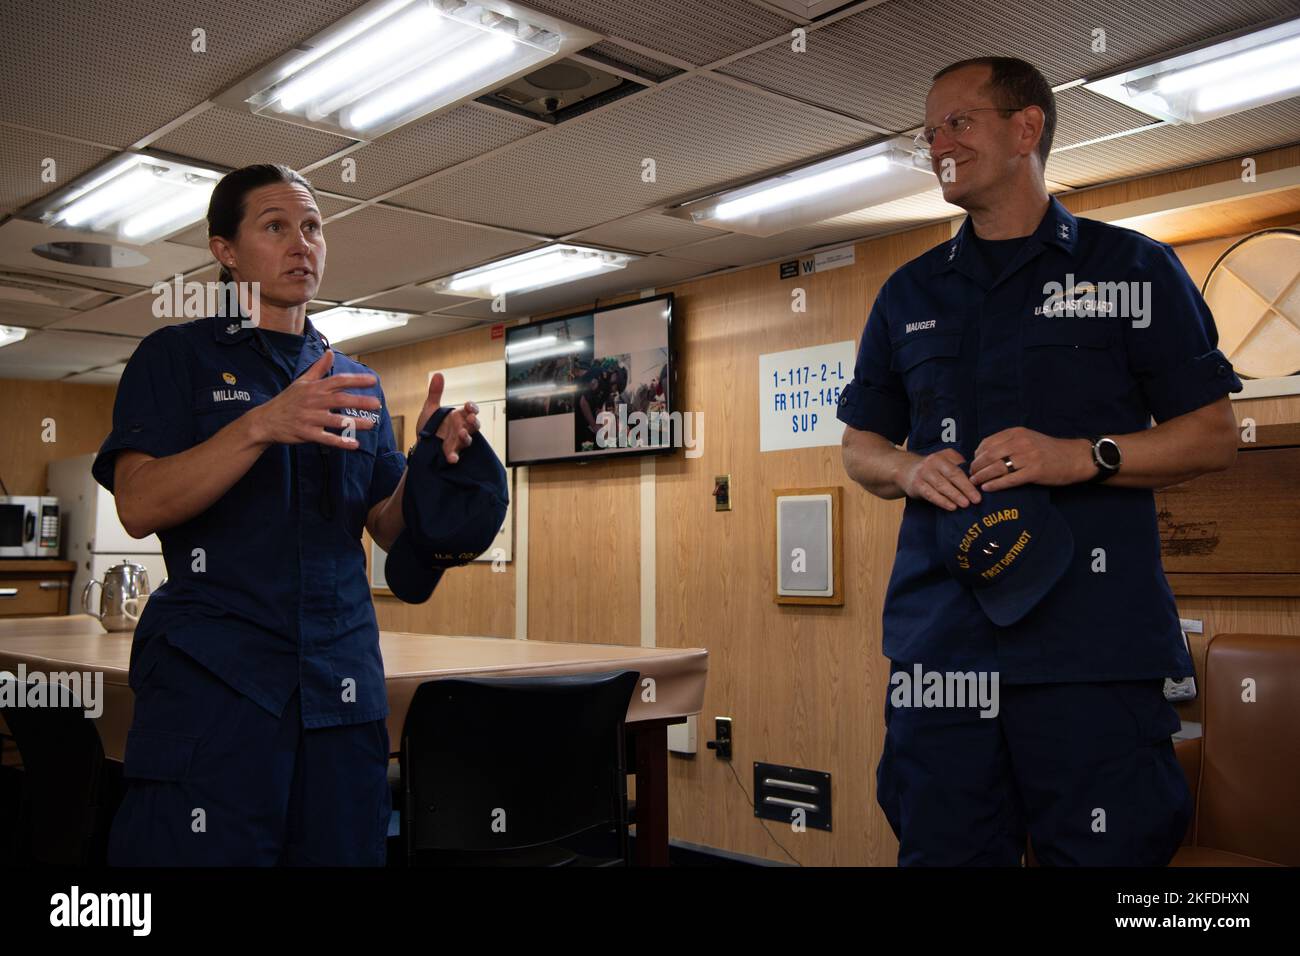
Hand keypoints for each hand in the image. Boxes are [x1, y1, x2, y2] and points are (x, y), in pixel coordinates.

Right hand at [248, 350, 378, 448]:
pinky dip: (340, 442)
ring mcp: (309, 418)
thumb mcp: (301, 381)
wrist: (265, 421)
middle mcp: (313, 402)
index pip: (338, 381)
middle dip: (359, 401)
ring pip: (335, 420)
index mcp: (314, 388)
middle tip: (377, 403)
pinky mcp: (306, 433)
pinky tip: (354, 444)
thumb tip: (329, 352)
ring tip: (371, 424)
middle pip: (340, 400)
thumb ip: (318, 368)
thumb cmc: (287, 400)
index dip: (356, 380)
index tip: (373, 380)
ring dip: (354, 423)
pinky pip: (326, 439)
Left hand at [419, 372, 479, 463]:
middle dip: (474, 422)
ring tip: (461, 433)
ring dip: (466, 437)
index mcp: (459, 416)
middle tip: (471, 419)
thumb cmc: (430, 425)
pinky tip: (452, 458)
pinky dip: (455, 457)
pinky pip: (455, 455)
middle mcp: (461, 428)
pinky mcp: (450, 452)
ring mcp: (457, 441)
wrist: (420, 442)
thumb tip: (438, 374)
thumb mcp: (431, 408)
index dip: (472, 408)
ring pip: (468, 439)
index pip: (471, 410)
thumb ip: (435, 392)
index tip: (468, 406)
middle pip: (474, 425)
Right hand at [898, 447, 981, 510]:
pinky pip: (931, 494)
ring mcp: (923, 474)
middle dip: (965, 489)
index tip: (980, 492)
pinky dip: (942, 501)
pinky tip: (951, 507)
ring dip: (954, 496)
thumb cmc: (931, 468)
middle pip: (951, 476)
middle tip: (976, 500)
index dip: (969, 481)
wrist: (905, 469)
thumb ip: (958, 466)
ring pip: (941, 486)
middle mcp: (932, 463)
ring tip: (965, 504)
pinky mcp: (916, 485)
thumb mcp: (944, 461)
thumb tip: (976, 478)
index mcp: (942, 457)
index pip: (958, 469)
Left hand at [969, 427, 1092, 490]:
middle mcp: (1021, 442)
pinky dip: (996, 484)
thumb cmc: (1050, 450)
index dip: (977, 454)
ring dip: (982, 476)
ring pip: (997, 467)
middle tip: (970, 476)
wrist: (1076, 457)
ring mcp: (1028, 457)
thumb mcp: (1028, 439)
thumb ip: (1009, 443)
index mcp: (1017, 433)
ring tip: (974, 483)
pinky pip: (1009, 479)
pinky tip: (988, 488)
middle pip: (989, 455)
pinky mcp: (1035, 472)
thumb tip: (985, 454)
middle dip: (976, 467)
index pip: (988, 442)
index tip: (973, 463)